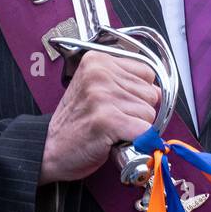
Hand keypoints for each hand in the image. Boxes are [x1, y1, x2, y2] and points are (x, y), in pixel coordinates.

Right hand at [40, 50, 160, 184]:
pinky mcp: (107, 119)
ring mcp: (102, 96)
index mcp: (98, 62)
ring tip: (111, 129)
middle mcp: (100, 74)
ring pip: (149, 114)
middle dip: (138, 112)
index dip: (139, 94)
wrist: (50, 150)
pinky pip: (144, 131)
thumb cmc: (76, 123)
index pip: (147, 73)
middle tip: (113, 120)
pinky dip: (137, 141)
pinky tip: (116, 140)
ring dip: (135, 127)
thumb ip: (126, 84)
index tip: (121, 104)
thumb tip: (160, 92)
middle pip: (151, 94)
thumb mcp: (97, 90)